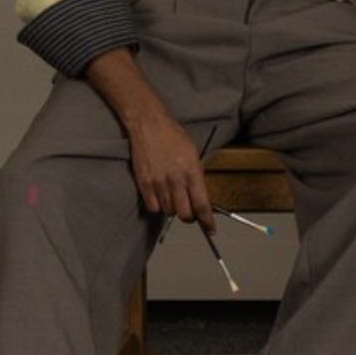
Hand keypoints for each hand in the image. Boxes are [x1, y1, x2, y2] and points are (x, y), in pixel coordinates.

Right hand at [81, 49, 212, 228]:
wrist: (149, 125)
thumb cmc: (173, 136)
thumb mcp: (193, 154)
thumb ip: (197, 177)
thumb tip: (200, 197)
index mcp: (193, 172)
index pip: (203, 205)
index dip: (208, 221)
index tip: (211, 230)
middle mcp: (177, 180)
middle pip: (185, 214)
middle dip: (189, 216)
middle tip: (189, 210)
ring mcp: (159, 183)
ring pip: (169, 212)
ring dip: (173, 209)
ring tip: (172, 195)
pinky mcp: (144, 184)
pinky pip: (153, 207)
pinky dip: (158, 206)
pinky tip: (160, 196)